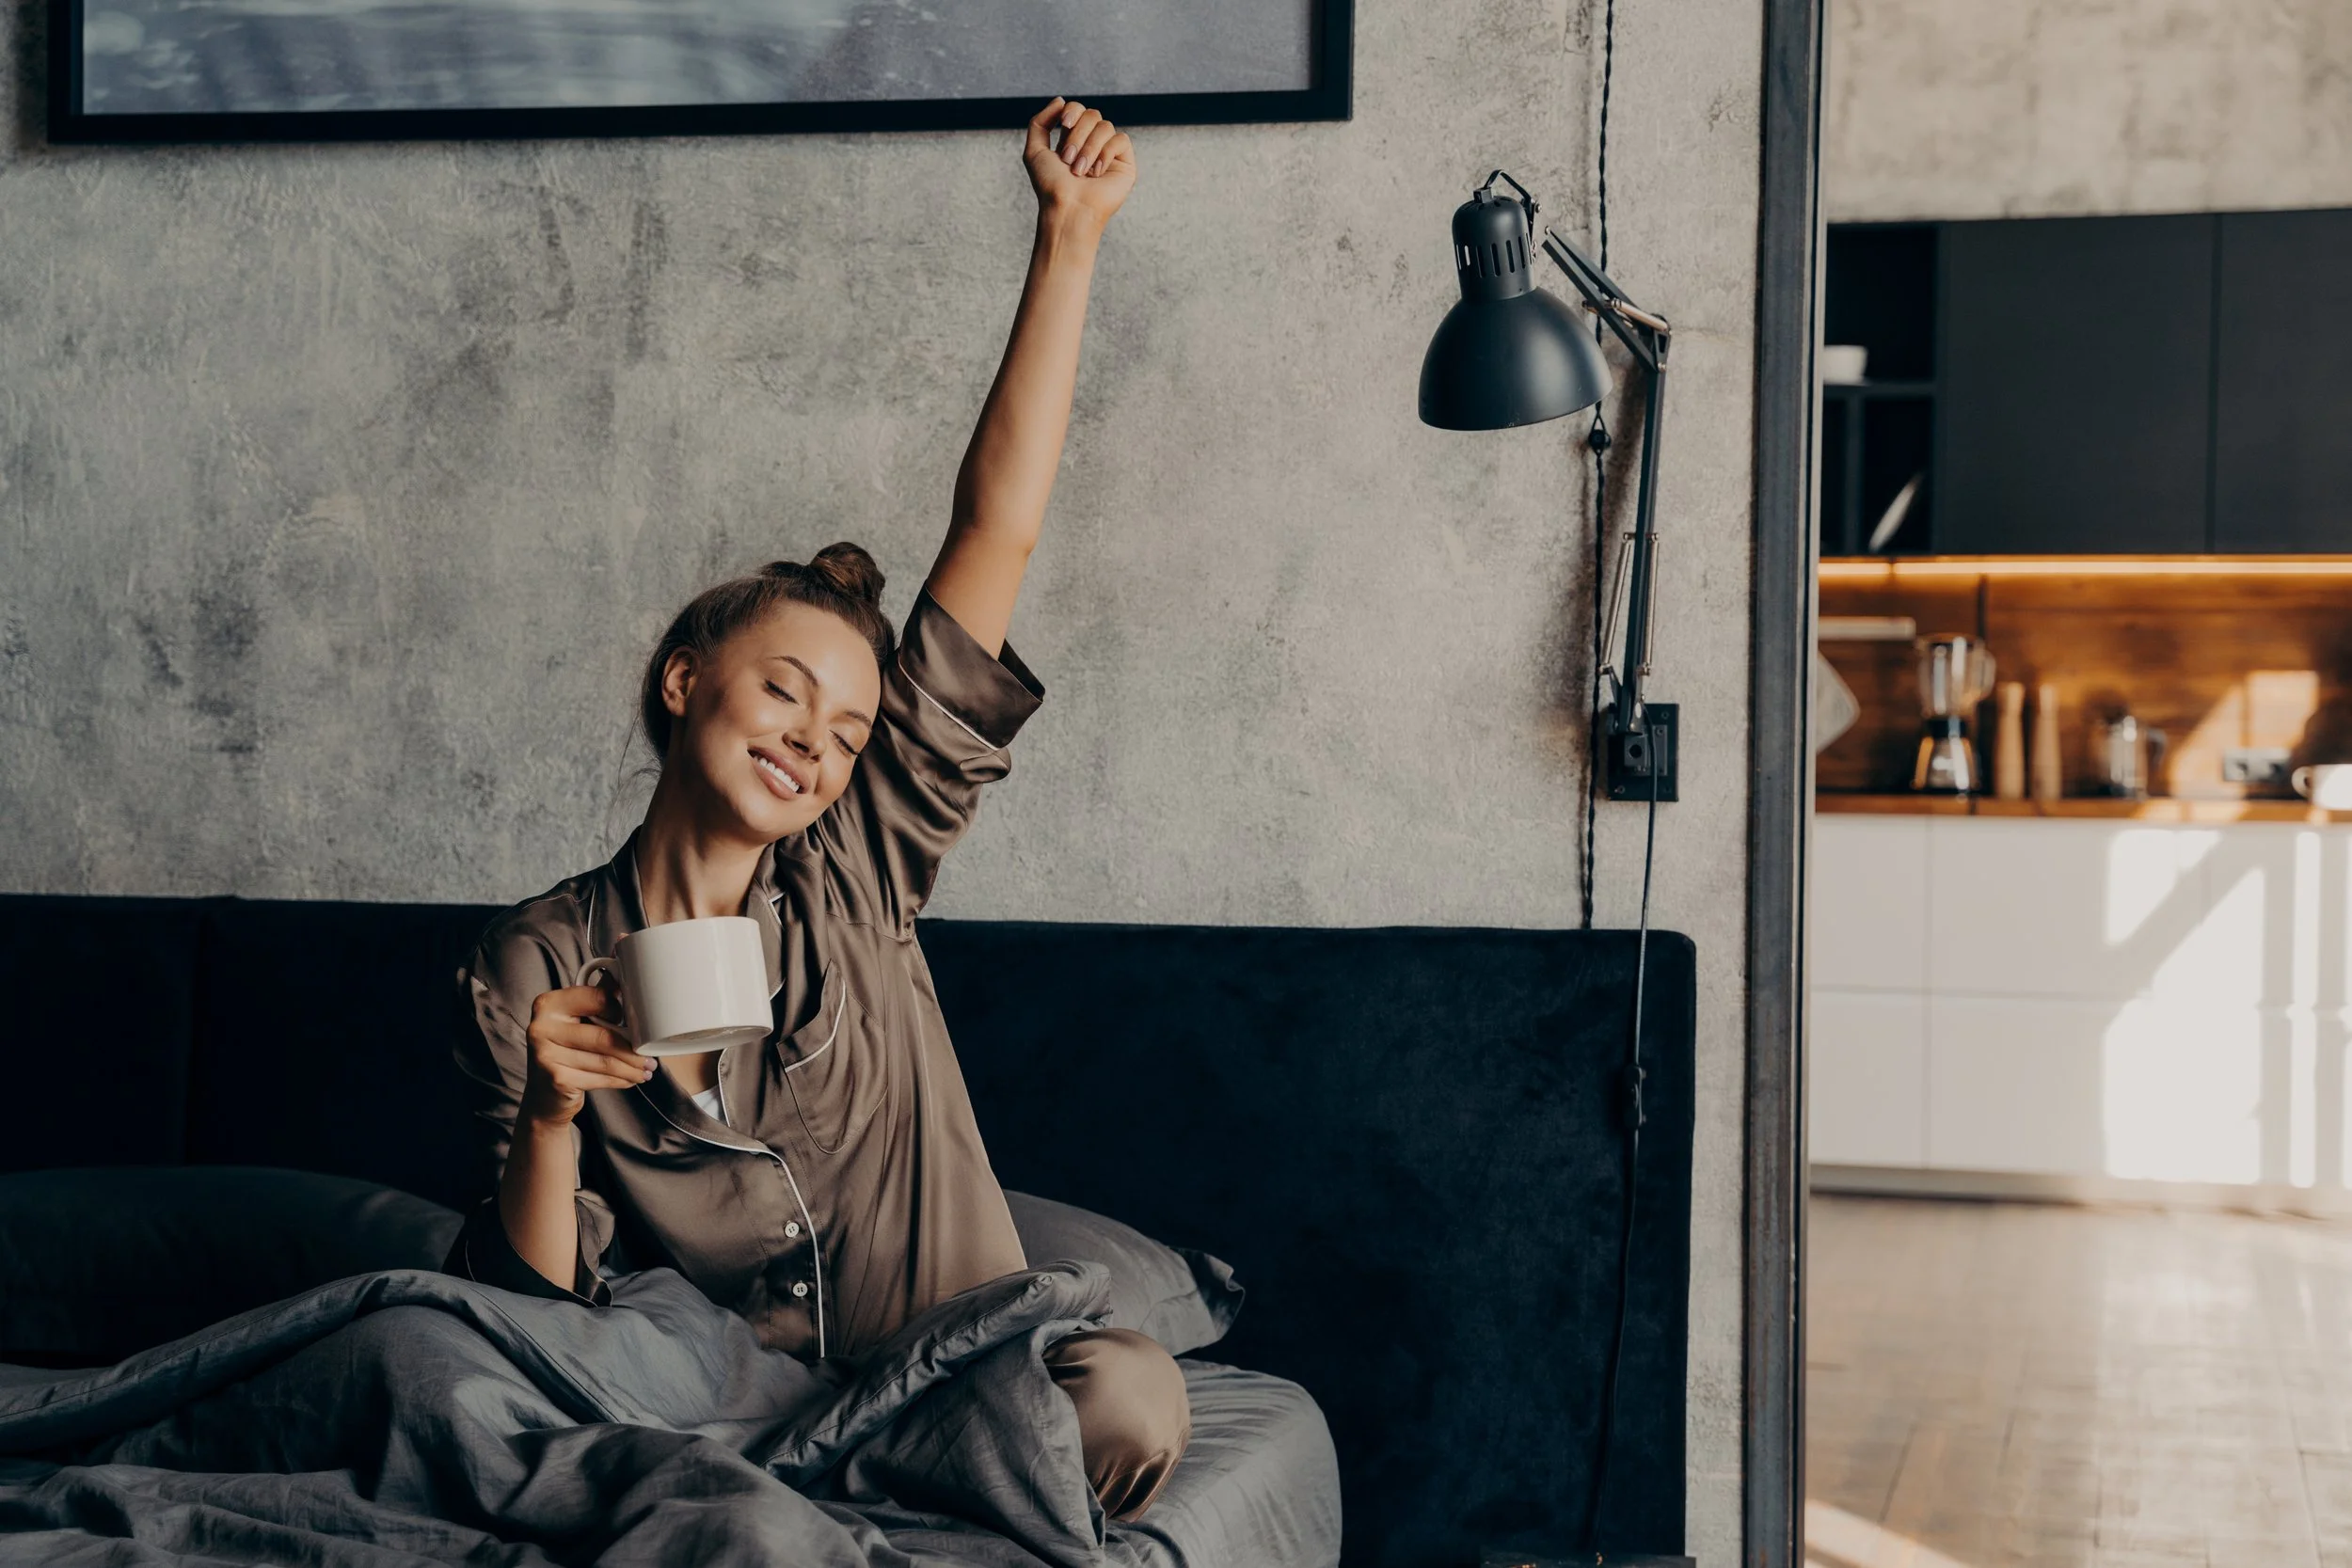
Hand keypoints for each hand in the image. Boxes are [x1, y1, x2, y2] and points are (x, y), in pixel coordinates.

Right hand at [519, 981, 654, 1128]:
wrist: (544, 1095)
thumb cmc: (566, 1050)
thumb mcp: (576, 1020)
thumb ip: (597, 998)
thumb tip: (625, 972)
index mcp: (549, 1003)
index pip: (597, 999)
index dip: (620, 1010)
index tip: (637, 1022)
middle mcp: (542, 1026)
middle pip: (603, 1036)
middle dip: (633, 1050)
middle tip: (650, 1057)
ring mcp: (545, 1054)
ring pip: (604, 1060)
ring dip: (631, 1068)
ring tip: (646, 1070)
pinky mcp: (556, 1079)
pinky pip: (599, 1078)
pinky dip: (620, 1080)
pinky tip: (630, 1080)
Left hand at [1024, 97, 1134, 233]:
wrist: (1067, 209)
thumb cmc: (1050, 186)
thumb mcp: (1034, 151)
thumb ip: (1040, 123)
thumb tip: (1061, 100)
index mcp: (1073, 139)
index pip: (1078, 109)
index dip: (1072, 111)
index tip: (1063, 125)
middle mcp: (1092, 144)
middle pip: (1092, 114)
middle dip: (1077, 134)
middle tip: (1068, 159)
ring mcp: (1109, 153)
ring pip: (1105, 126)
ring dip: (1089, 148)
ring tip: (1080, 171)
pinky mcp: (1125, 164)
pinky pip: (1121, 140)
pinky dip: (1106, 153)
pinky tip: (1096, 173)